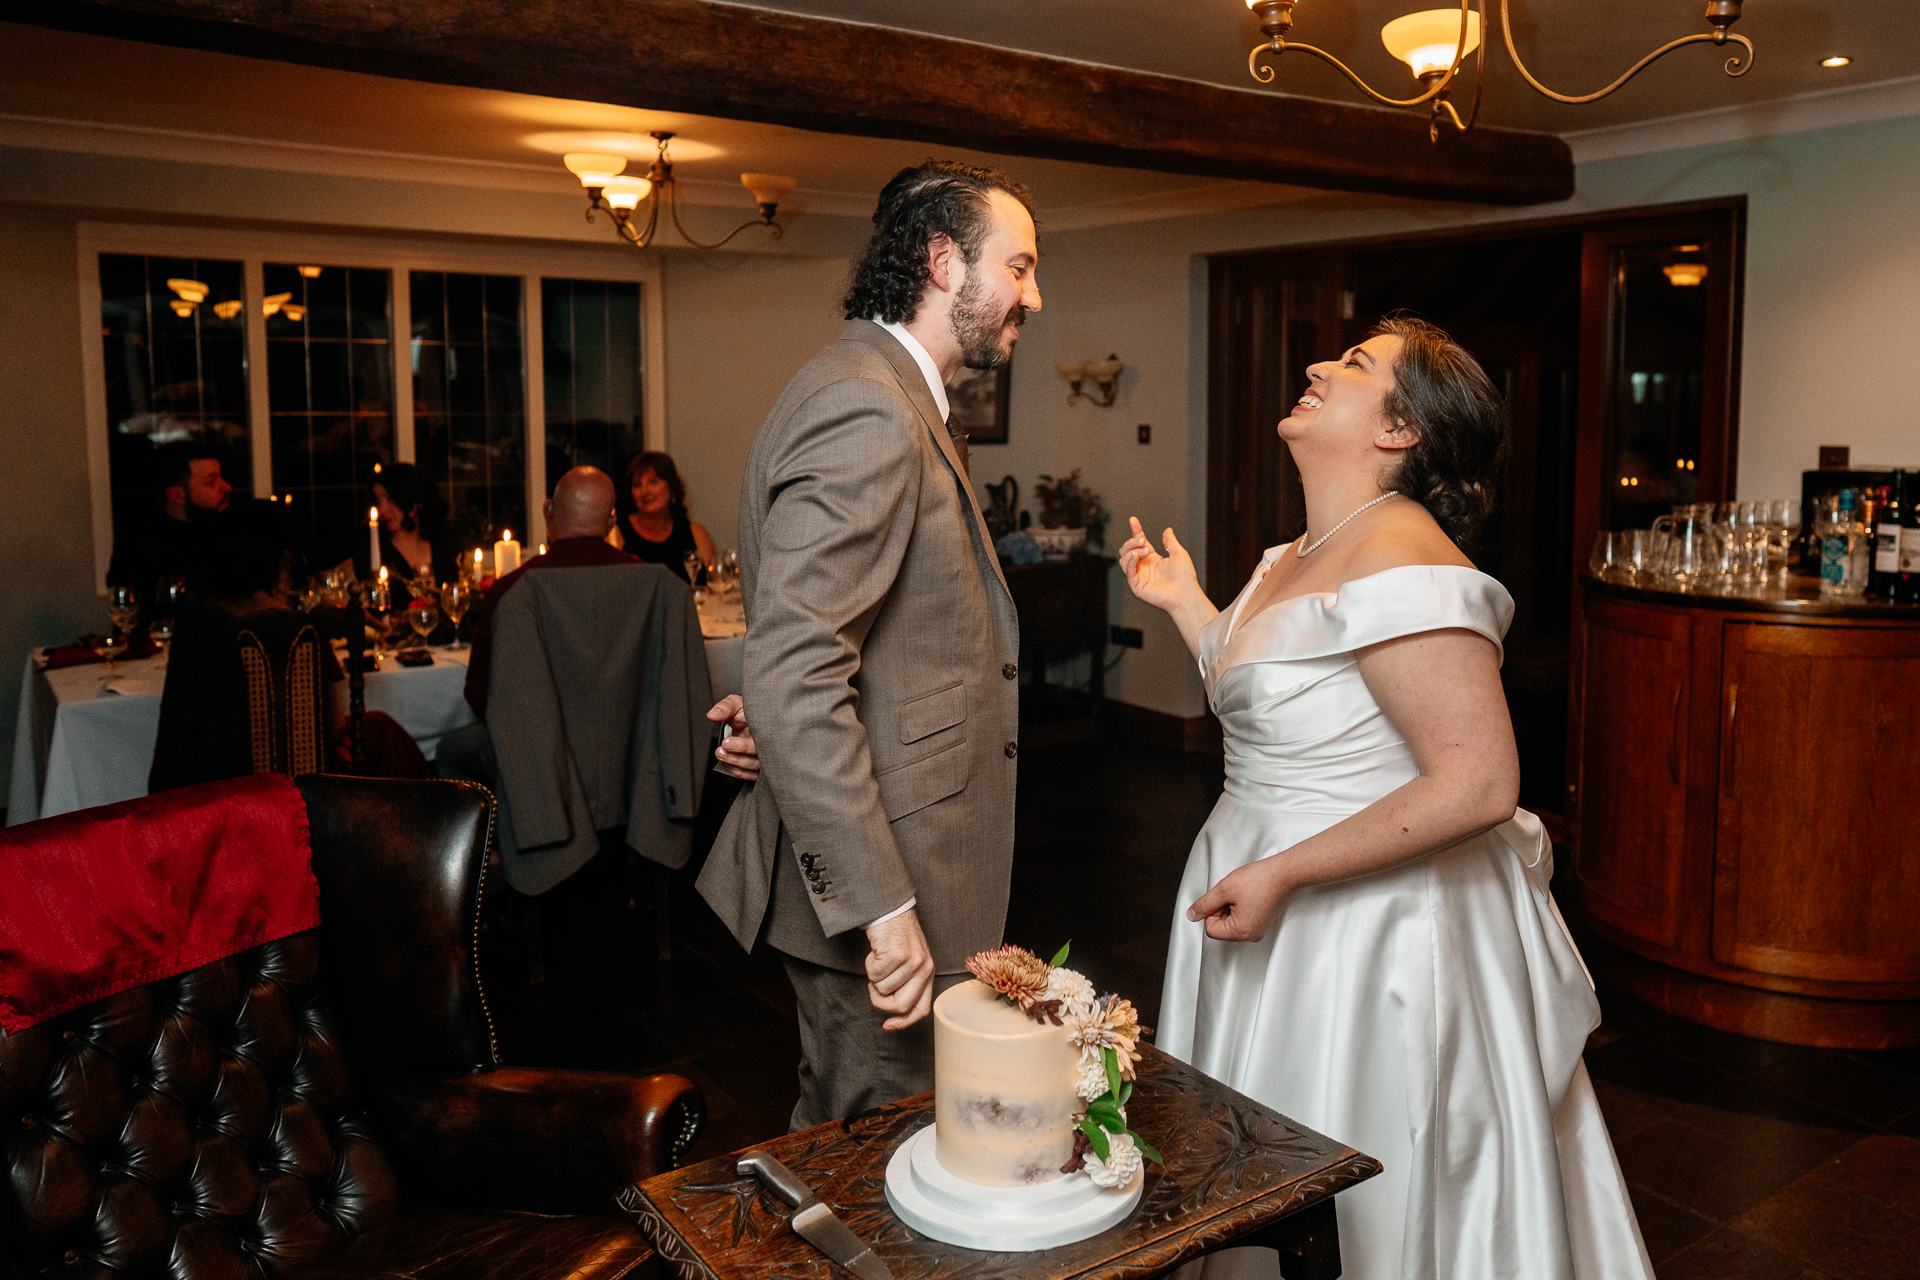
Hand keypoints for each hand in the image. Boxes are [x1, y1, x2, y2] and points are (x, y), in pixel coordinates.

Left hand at [706, 694, 759, 780]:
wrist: (749, 721)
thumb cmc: (744, 712)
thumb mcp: (735, 704)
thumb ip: (725, 708)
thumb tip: (712, 715)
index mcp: (767, 727)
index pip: (760, 740)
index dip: (743, 745)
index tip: (726, 742)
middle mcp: (770, 743)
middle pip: (759, 757)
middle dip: (738, 755)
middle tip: (721, 749)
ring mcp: (767, 756)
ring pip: (755, 767)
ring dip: (736, 763)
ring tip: (720, 754)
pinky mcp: (761, 766)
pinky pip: (752, 775)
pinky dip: (739, 772)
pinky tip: (728, 764)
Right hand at [865, 908, 935, 1029]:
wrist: (890, 909)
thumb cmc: (895, 936)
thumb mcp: (908, 962)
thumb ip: (906, 983)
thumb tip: (893, 1010)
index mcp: (928, 973)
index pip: (921, 1009)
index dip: (903, 1023)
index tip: (888, 1025)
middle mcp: (924, 969)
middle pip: (901, 1006)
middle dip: (881, 1002)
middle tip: (874, 986)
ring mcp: (912, 962)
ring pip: (884, 989)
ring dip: (874, 976)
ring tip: (878, 959)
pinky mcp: (898, 955)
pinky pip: (875, 975)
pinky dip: (869, 965)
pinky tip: (875, 952)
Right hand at [1118, 517, 1200, 613]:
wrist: (1186, 594)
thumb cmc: (1185, 577)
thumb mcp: (1178, 554)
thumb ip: (1170, 541)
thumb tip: (1168, 530)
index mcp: (1152, 559)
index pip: (1139, 542)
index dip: (1135, 531)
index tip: (1133, 520)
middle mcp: (1143, 567)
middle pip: (1127, 550)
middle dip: (1132, 541)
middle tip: (1143, 541)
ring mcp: (1139, 576)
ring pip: (1124, 559)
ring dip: (1132, 551)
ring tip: (1145, 551)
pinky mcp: (1136, 586)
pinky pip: (1127, 572)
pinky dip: (1129, 562)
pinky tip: (1136, 556)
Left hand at [1186, 856, 1294, 942]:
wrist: (1283, 873)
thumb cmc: (1259, 880)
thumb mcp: (1223, 889)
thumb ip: (1204, 904)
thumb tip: (1192, 915)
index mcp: (1241, 932)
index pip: (1211, 929)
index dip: (1212, 911)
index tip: (1222, 898)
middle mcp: (1250, 936)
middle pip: (1221, 928)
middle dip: (1221, 909)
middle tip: (1232, 894)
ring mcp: (1257, 931)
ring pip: (1230, 923)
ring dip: (1230, 907)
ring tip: (1242, 894)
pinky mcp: (1261, 923)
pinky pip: (1241, 920)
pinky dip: (1239, 907)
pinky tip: (1248, 896)